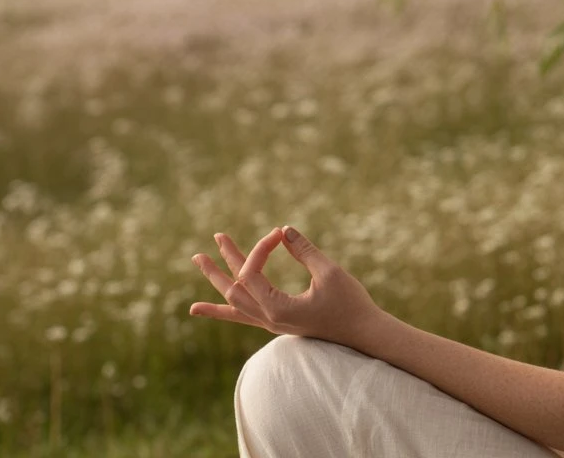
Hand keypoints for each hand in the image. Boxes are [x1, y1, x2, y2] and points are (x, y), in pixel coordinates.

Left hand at [189, 225, 385, 349]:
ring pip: (234, 302)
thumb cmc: (350, 303)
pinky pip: (242, 316)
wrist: (363, 334)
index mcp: (277, 308)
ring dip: (217, 280)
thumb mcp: (329, 273)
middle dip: (223, 260)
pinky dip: (222, 309)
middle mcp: (268, 319)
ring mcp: (271, 323)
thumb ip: (304, 251)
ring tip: (201, 262)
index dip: (261, 248)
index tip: (279, 234)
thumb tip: (283, 230)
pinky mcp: (277, 323)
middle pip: (234, 287)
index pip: (252, 273)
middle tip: (215, 237)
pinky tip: (202, 307)